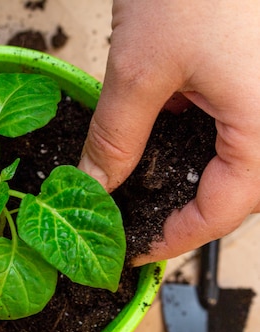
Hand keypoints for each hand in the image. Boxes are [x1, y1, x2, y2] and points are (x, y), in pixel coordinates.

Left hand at [78, 0, 259, 264]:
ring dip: (185, 173)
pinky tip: (158, 136)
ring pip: (232, 158)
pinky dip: (192, 137)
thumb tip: (94, 187)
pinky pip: (229, 124)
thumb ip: (116, 139)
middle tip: (134, 221)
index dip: (174, 237)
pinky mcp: (253, 77)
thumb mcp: (141, 72)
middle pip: (234, 190)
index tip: (134, 251)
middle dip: (180, 208)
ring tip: (139, 187)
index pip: (224, 211)